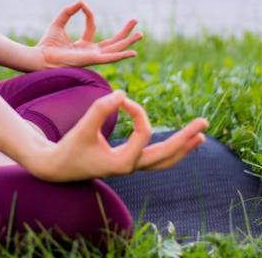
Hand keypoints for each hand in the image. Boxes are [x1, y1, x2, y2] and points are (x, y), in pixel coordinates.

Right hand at [24, 89, 208, 182]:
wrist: (56, 168)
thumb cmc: (68, 148)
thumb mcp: (82, 127)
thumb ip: (100, 109)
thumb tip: (123, 93)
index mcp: (123, 162)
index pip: (144, 132)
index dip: (137, 110)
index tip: (123, 98)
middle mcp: (131, 167)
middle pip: (167, 155)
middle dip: (186, 139)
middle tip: (204, 123)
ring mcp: (130, 167)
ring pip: (164, 161)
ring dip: (182, 149)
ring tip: (201, 137)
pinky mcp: (126, 163)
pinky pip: (155, 160)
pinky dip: (170, 152)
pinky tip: (180, 143)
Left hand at [35, 0, 143, 69]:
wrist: (41, 56)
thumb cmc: (47, 44)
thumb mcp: (59, 23)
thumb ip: (68, 12)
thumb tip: (80, 2)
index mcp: (82, 45)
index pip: (92, 27)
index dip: (88, 14)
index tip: (83, 6)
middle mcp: (90, 52)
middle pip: (112, 42)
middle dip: (124, 32)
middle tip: (135, 21)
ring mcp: (92, 57)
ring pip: (115, 49)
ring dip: (128, 41)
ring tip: (140, 34)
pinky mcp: (92, 60)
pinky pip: (110, 58)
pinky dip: (122, 55)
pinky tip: (133, 52)